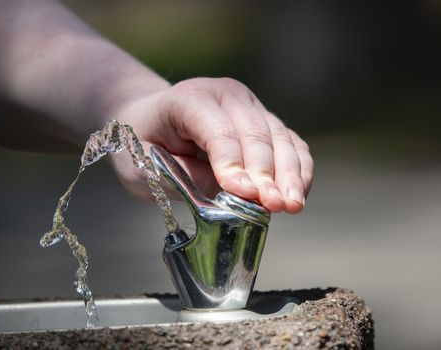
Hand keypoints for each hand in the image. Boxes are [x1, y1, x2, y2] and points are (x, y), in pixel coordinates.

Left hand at [109, 77, 312, 212]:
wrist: (150, 118)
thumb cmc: (143, 142)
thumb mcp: (141, 164)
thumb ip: (181, 177)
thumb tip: (229, 194)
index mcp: (190, 98)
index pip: (218, 131)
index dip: (233, 164)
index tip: (246, 195)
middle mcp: (226, 94)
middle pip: (256, 134)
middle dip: (267, 174)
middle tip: (274, 206)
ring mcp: (250, 105)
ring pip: (280, 138)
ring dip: (289, 174)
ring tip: (292, 205)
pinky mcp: (265, 121)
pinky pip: (291, 143)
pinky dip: (298, 169)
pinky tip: (299, 193)